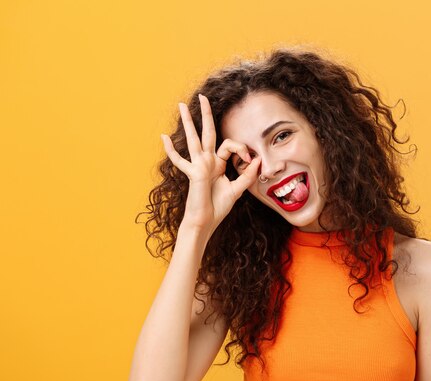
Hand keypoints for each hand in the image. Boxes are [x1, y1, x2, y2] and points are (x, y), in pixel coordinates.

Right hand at [160, 94, 260, 229]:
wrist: (206, 222)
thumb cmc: (218, 207)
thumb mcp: (237, 190)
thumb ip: (247, 175)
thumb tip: (256, 159)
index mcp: (217, 164)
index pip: (229, 145)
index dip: (241, 148)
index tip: (249, 158)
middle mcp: (206, 161)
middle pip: (207, 132)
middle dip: (206, 114)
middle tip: (203, 97)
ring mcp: (198, 166)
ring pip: (193, 139)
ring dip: (188, 121)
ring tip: (181, 105)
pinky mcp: (193, 173)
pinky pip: (180, 160)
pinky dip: (171, 150)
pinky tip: (163, 137)